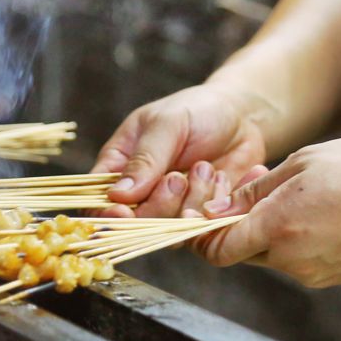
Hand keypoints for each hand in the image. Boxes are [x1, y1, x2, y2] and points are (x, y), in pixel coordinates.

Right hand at [92, 84, 267, 216]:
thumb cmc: (198, 110)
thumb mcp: (167, 124)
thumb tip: (117, 195)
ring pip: (165, 230)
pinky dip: (211, 208)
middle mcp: (140, 194)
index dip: (105, 214)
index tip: (123, 211)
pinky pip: (198, 231)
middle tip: (177, 178)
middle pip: (133, 223)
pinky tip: (220, 178)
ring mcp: (169, 209)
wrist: (243, 117)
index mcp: (119, 166)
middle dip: (157, 205)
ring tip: (204, 168)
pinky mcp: (198, 218)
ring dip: (187, 203)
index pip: (96, 202)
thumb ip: (145, 159)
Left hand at [198, 138, 340, 287]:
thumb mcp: (305, 162)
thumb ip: (256, 190)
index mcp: (279, 228)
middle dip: (240, 223)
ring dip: (271, 228)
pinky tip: (321, 209)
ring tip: (297, 191)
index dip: (203, 232)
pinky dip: (297, 238)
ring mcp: (314, 274)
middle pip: (242, 251)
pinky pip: (300, 259)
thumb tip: (218, 210)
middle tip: (256, 184)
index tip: (210, 208)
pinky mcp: (334, 277)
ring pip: (272, 255)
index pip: (216, 249)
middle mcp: (292, 260)